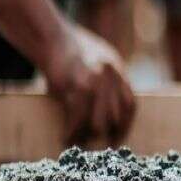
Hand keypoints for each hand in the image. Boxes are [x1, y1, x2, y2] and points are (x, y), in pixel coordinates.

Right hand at [42, 25, 135, 145]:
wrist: (50, 36)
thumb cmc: (73, 51)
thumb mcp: (100, 60)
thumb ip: (111, 82)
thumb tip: (113, 113)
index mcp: (117, 69)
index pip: (130, 105)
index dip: (126, 125)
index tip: (119, 137)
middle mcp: (108, 76)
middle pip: (115, 117)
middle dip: (109, 134)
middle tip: (100, 145)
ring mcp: (91, 82)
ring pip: (97, 123)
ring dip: (88, 136)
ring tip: (80, 141)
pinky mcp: (72, 87)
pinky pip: (76, 119)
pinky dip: (71, 132)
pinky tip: (65, 138)